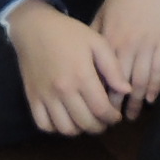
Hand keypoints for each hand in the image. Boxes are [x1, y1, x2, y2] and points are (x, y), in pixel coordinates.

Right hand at [5, 2, 128, 135]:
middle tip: (103, 121)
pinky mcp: (33, 99)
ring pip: (65, 128)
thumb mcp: (96, 42)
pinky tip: (65, 120)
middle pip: (85, 122)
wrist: (34, 28)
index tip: (115, 117)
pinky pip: (44, 125)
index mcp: (82, 76)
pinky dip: (56, 129)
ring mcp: (46, 97)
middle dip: (99, 126)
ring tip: (86, 121)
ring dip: (79, 130)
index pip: (101, 109)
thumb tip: (126, 90)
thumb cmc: (68, 33)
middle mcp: (63, 90)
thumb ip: (113, 67)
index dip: (112, 118)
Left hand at [91, 0, 159, 111]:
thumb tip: (85, 59)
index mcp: (108, 40)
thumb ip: (95, 37)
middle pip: (119, 84)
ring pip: (140, 81)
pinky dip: (155, 87)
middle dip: (114, 105)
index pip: (100, 75)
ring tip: (130, 116)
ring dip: (135, 102)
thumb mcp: (103, 13)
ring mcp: (147, 45)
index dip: (97, 95)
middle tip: (110, 121)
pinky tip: (150, 100)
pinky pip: (159, 70)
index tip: (92, 109)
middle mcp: (126, 46)